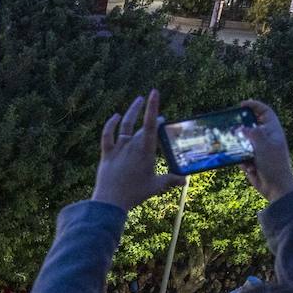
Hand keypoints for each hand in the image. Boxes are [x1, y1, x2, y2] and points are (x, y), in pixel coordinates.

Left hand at [91, 90, 185, 211]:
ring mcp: (118, 148)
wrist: (110, 201)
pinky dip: (111, 124)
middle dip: (152, 119)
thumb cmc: (135, 193)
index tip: (154, 92)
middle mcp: (132, 145)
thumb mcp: (155, 186)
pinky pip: (107, 135)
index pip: (151, 125)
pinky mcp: (106, 153)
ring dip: (132, 111)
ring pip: (125, 124)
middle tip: (159, 119)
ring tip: (138, 99)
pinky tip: (116, 115)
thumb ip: (170, 180)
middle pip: (143, 127)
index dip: (153, 107)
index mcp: (146, 151)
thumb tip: (185, 180)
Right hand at [238, 99, 292, 203]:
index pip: (265, 112)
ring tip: (231, 146)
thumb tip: (241, 128)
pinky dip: (240, 160)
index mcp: (272, 131)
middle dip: (241, 127)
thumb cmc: (274, 163)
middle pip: (251, 126)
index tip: (242, 105)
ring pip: (243, 141)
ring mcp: (258, 149)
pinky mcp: (251, 160)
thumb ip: (252, 133)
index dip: (254, 106)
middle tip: (230, 125)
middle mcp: (265, 138)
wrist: (276, 186)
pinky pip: (240, 155)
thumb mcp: (264, 145)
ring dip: (237, 145)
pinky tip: (245, 166)